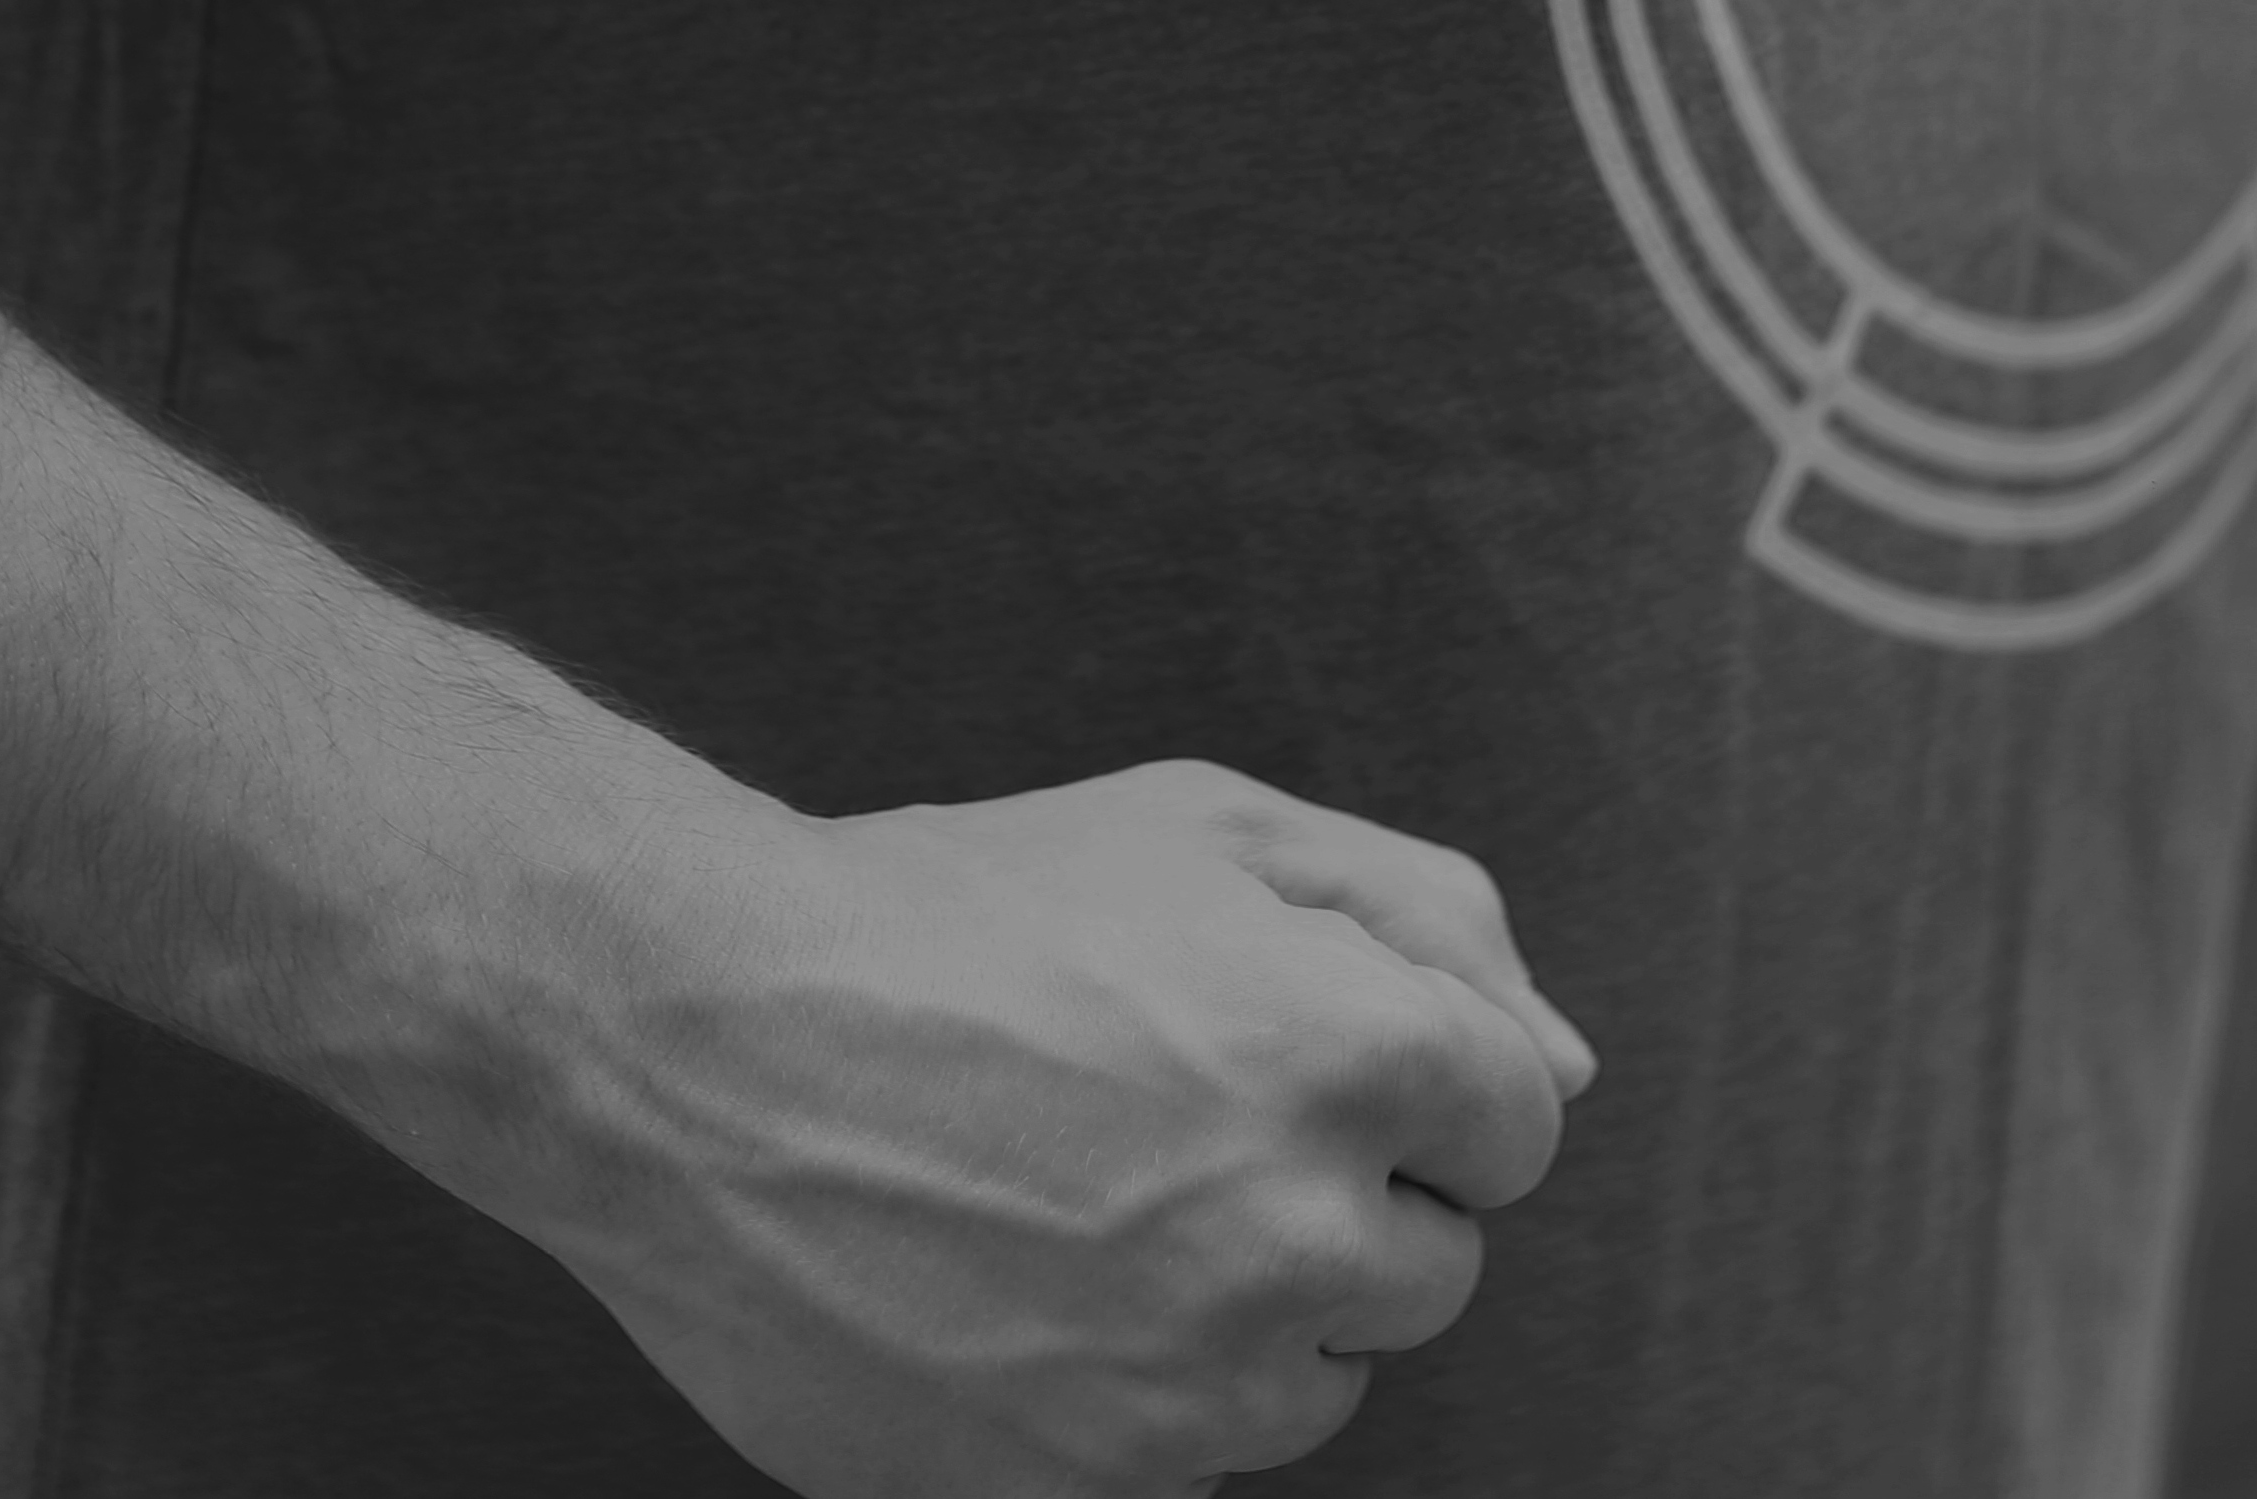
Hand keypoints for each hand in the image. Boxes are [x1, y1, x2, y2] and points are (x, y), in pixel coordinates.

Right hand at [498, 757, 1590, 1497]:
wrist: (695, 1044)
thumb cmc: (944, 912)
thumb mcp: (1192, 823)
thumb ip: (1418, 914)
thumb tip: (1561, 1063)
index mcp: (1346, 1052)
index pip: (1513, 1119)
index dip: (1402, 1060)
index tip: (1281, 1035)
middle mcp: (1298, 1234)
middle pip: (1431, 1261)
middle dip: (1335, 1182)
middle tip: (1159, 1098)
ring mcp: (1193, 1386)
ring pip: (1322, 1378)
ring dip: (1250, 1298)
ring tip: (1081, 1185)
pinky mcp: (1088, 1486)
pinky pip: (1195, 1458)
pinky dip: (1144, 1383)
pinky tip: (1025, 1273)